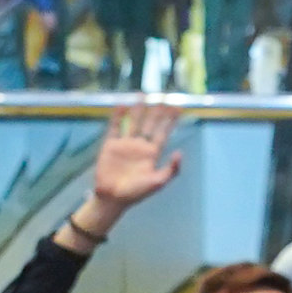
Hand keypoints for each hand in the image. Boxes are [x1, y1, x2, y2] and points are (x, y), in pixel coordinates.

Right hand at [86, 101, 183, 217]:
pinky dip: (118, 116)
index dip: (170, 120)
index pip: (163, 132)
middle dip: (156, 110)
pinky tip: (122, 105)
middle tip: (163, 96)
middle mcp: (140, 146)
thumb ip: (171, 169)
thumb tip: (180, 152)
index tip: (177, 107)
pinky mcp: (111, 145)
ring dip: (138, 109)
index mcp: (152, 153)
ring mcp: (125, 144)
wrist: (113, 198)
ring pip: (134, 122)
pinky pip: (115, 127)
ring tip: (142, 94)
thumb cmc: (136, 193)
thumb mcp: (158, 182)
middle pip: (150, 123)